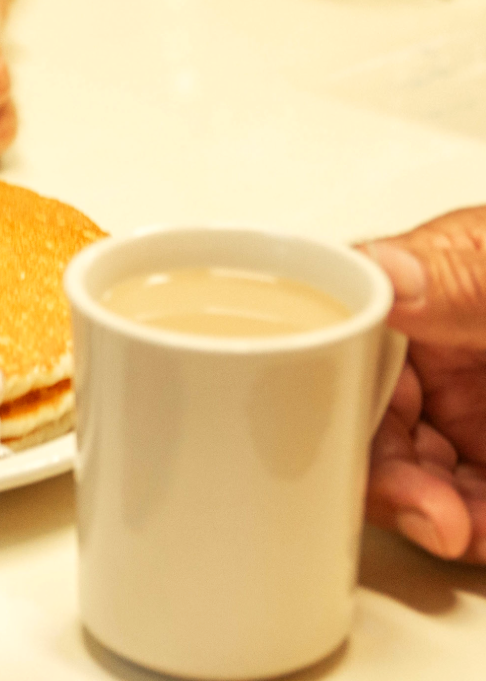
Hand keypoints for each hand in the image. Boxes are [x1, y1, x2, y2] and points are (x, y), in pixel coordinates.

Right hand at [359, 207, 485, 561]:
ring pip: (411, 474)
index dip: (329, 389)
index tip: (337, 432)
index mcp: (421, 297)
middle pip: (366, 419)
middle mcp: (433, 355)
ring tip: (469, 528)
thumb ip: (460, 272)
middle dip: (385, 473)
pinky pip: (467, 508)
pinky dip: (474, 527)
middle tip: (429, 510)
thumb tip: (377, 270)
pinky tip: (485, 528)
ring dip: (431, 511)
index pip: (340, 342)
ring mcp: (466, 414)